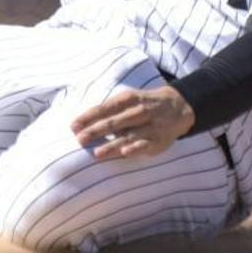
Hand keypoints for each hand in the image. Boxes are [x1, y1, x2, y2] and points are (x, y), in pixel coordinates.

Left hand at [71, 85, 195, 160]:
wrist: (178, 107)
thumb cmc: (143, 104)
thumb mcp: (128, 100)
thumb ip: (108, 110)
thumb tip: (82, 123)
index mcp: (128, 99)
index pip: (104, 108)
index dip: (88, 117)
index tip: (73, 126)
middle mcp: (138, 111)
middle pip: (113, 122)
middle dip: (95, 131)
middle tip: (79, 140)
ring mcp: (149, 126)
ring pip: (127, 136)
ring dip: (111, 145)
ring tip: (96, 153)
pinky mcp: (158, 140)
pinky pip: (145, 145)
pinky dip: (135, 148)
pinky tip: (125, 153)